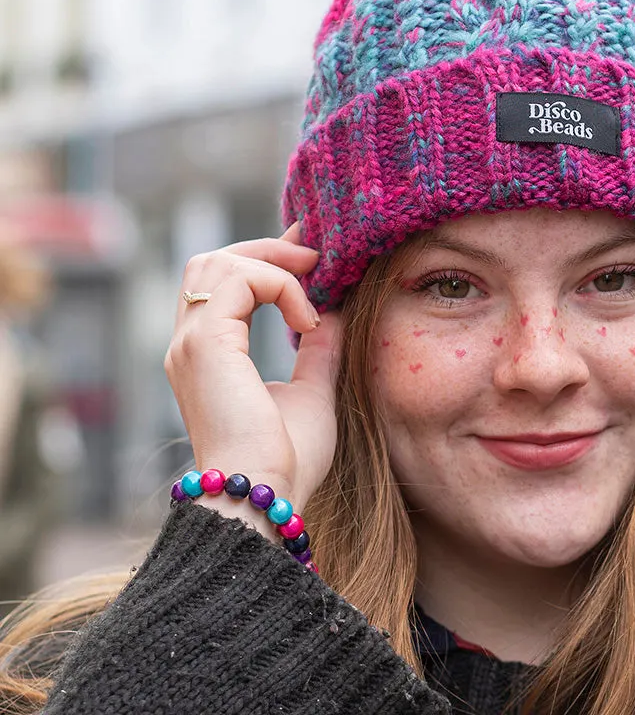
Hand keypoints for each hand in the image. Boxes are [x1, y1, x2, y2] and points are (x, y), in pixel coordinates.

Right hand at [164, 223, 340, 516]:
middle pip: (211, 262)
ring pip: (217, 262)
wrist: (264, 496)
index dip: (265, 259)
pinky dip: (278, 285)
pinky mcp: (205, 345)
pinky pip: (238, 281)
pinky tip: (306, 319)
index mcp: (207, 356)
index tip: (312, 253)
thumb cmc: (286, 460)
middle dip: (266, 249)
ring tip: (312, 283)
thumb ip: (318, 350)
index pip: (221, 284)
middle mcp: (189, 344)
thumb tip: (334, 313)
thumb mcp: (312, 392)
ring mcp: (191, 343)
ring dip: (271, 262)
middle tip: (315, 253)